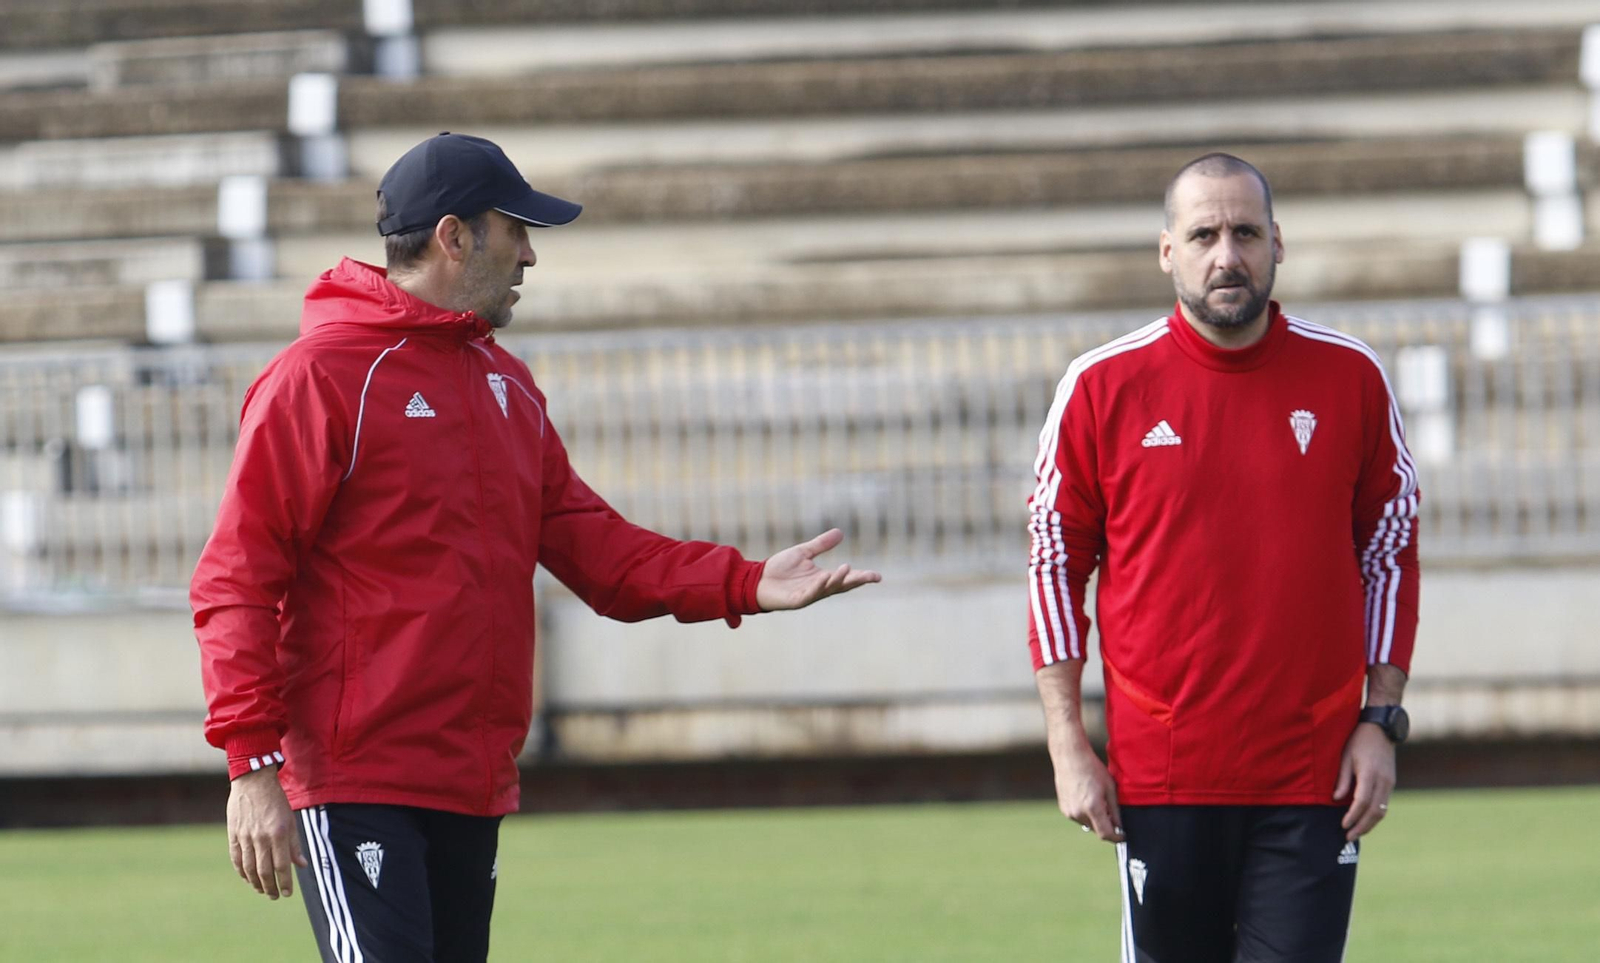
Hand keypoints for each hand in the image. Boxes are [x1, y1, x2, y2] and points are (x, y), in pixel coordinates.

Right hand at [227, 766, 307, 898]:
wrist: (253, 782)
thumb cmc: (276, 801)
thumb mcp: (291, 820)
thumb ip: (295, 844)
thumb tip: (302, 865)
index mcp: (279, 833)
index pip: (282, 866)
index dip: (285, 882)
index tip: (287, 893)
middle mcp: (261, 837)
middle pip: (264, 871)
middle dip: (270, 887)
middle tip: (274, 896)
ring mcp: (245, 837)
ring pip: (249, 868)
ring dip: (256, 883)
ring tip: (262, 890)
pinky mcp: (233, 835)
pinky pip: (237, 859)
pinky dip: (242, 872)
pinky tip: (248, 878)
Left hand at [756, 529, 880, 610]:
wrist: (757, 580)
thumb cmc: (780, 569)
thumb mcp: (804, 552)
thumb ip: (821, 544)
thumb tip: (840, 533)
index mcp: (823, 578)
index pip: (846, 578)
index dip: (862, 577)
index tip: (878, 576)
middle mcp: (820, 588)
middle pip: (843, 585)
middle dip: (857, 581)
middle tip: (872, 577)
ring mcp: (809, 595)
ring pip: (828, 588)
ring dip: (839, 579)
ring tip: (848, 568)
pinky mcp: (797, 600)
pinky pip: (810, 593)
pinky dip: (818, 586)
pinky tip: (824, 577)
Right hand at [1052, 741, 1124, 842]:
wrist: (1070, 757)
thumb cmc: (1092, 769)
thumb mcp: (1110, 788)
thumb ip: (1115, 810)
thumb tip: (1119, 827)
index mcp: (1092, 808)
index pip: (1106, 834)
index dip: (1116, 837)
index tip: (1123, 835)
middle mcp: (1078, 813)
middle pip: (1097, 830)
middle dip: (1106, 826)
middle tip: (1112, 813)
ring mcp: (1069, 812)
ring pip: (1087, 824)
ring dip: (1095, 819)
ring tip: (1098, 800)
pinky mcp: (1063, 808)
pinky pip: (1078, 818)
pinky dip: (1085, 814)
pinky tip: (1087, 797)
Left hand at [1334, 722, 1395, 841]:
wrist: (1381, 728)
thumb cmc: (1358, 740)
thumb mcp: (1345, 756)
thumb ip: (1342, 779)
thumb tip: (1335, 799)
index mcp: (1370, 773)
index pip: (1362, 801)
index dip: (1353, 816)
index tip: (1343, 825)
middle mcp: (1383, 780)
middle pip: (1375, 811)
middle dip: (1362, 826)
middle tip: (1348, 837)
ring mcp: (1390, 782)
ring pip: (1382, 810)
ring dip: (1370, 824)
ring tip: (1356, 833)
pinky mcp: (1391, 782)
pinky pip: (1384, 804)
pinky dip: (1375, 815)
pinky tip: (1365, 821)